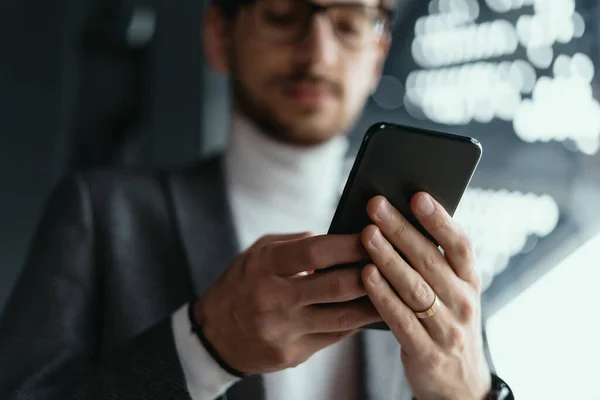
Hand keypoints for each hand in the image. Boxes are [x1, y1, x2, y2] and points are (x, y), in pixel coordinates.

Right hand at [197, 232, 381, 373]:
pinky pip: (335, 336)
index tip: (375, 234)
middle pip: (335, 286)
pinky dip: (357, 321)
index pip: (316, 252)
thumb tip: (340, 239)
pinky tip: (374, 310)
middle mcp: (272, 299)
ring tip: (396, 287)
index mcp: (263, 267)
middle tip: (395, 260)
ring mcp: (282, 331)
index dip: (350, 244)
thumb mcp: (258, 252)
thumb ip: (296, 244)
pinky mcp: (291, 354)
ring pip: (342, 317)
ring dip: (374, 302)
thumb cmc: (242, 283)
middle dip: (371, 272)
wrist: (214, 333)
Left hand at [360, 194, 490, 399]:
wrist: (458, 384)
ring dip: (389, 258)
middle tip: (376, 205)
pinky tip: (365, 275)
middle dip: (401, 229)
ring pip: (415, 288)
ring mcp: (447, 329)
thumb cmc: (445, 323)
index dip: (440, 220)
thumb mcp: (451, 294)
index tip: (417, 196)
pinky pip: (401, 319)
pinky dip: (382, 296)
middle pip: (431, 260)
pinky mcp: (426, 352)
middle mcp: (463, 303)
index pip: (460, 245)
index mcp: (470, 282)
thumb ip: (432, 264)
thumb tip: (398, 220)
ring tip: (367, 235)